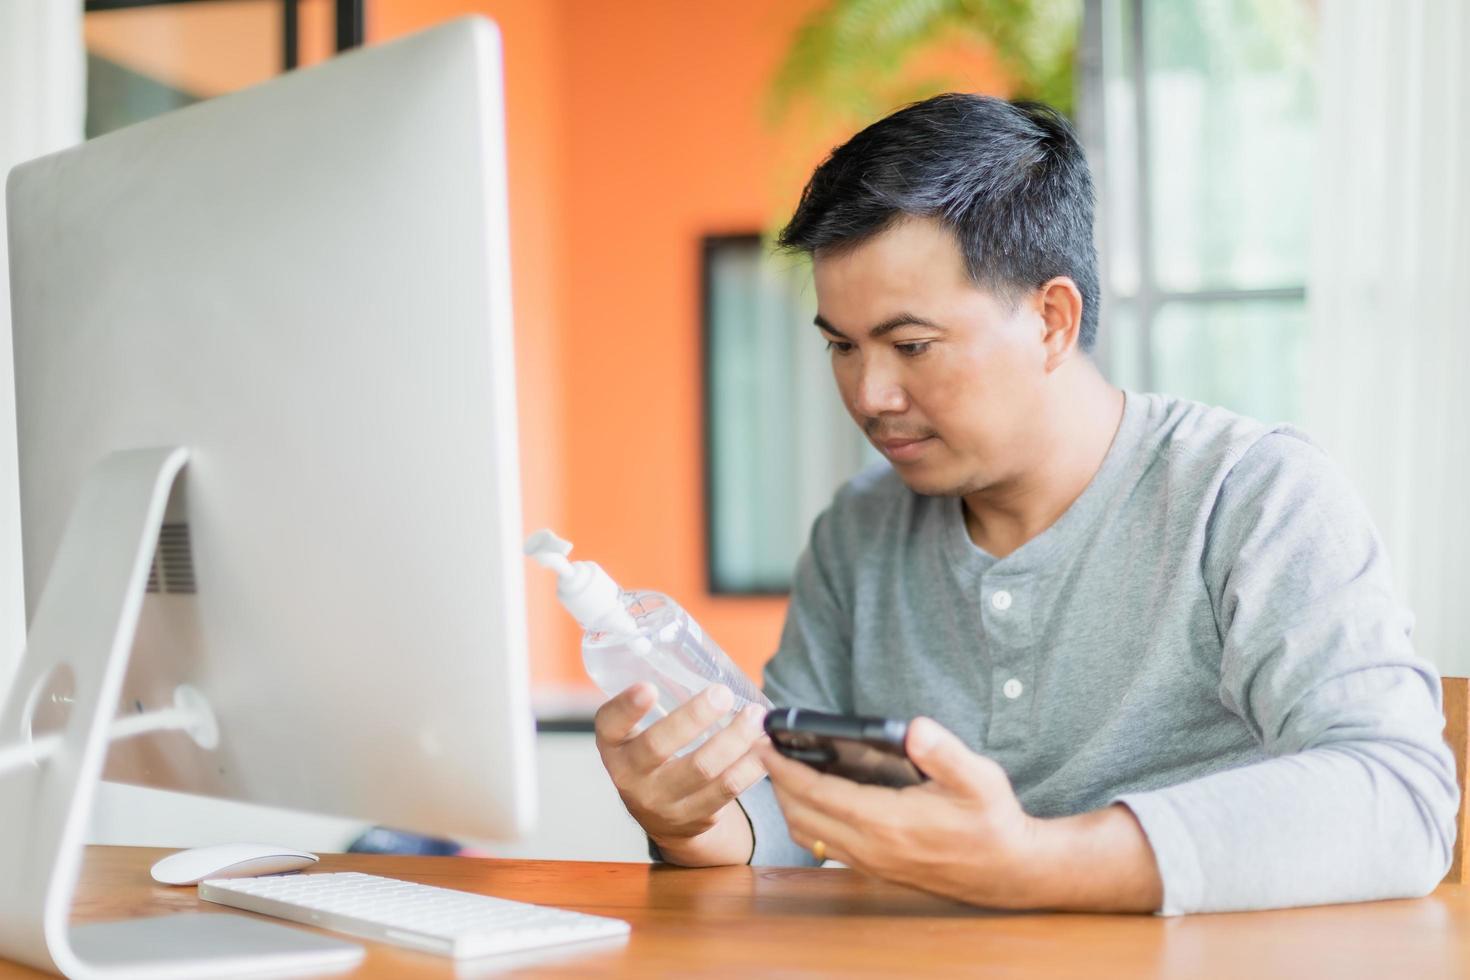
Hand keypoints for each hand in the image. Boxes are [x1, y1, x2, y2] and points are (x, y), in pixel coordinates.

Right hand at [594, 682, 767, 865]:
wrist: (661, 815)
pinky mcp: (694, 817)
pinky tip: (764, 746)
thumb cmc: (654, 756)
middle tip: (722, 693)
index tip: (649, 687)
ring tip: (755, 716)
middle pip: (658, 747)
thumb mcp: (639, 733)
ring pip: (701, 769)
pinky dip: (749, 765)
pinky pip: (726, 790)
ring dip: (734, 739)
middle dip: (693, 717)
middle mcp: (630, 775)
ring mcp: (661, 801)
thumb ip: (659, 704)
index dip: (627, 707)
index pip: (611, 724)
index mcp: (614, 745)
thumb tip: (706, 661)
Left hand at [759, 716, 1161, 911]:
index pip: (817, 792)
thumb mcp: (978, 778)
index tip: (763, 743)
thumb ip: (944, 752)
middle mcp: (871, 847)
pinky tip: (813, 800)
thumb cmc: (993, 821)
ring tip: (780, 772)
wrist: (1010, 871)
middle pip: (801, 815)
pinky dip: (808, 821)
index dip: (784, 768)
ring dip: (788, 804)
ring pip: (809, 835)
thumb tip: (913, 727)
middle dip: (776, 783)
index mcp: (887, 821)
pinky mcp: (877, 869)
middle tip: (763, 751)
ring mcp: (872, 862)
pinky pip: (826, 847)